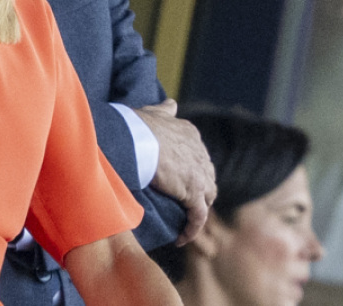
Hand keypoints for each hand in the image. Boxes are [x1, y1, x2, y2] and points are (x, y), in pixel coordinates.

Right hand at [135, 100, 216, 245]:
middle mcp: (200, 154)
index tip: (179, 182)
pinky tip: (181, 238)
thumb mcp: (154, 113)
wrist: (136, 139)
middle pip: (207, 179)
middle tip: (183, 205)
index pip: (198, 158)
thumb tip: (172, 103)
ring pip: (206, 199)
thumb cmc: (138, 126)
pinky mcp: (193, 193)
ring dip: (197, 212)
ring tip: (183, 222)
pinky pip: (198, 217)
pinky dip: (192, 229)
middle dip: (199, 192)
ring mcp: (199, 175)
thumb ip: (165, 110)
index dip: (191, 171)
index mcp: (191, 135)